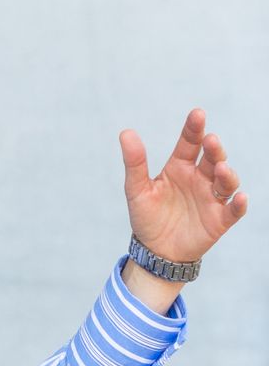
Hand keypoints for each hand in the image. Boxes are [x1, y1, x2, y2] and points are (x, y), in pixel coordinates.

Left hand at [119, 109, 247, 264]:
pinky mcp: (219, 220)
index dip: (194, 129)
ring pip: (226, 181)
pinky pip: (233, 210)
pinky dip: (239, 204)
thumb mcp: (136, 190)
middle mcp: (199, 178)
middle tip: (210, 140)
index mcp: (180, 167)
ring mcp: (211, 198)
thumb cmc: (147, 217)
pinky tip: (240, 198)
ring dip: (226, 174)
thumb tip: (126, 133)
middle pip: (212, 158)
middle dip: (214, 149)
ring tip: (220, 169)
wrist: (155, 251)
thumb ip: (135, 163)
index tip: (197, 114)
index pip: (190, 143)